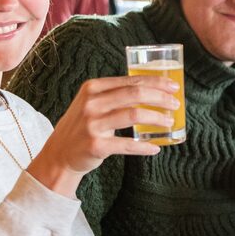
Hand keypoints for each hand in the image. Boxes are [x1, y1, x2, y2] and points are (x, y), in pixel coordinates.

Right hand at [28, 75, 177, 196]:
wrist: (59, 154)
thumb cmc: (82, 126)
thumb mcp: (91, 103)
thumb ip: (114, 95)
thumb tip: (152, 90)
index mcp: (93, 88)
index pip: (131, 81)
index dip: (156, 83)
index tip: (173, 87)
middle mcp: (91, 103)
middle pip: (135, 95)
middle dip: (161, 99)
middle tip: (176, 105)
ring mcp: (92, 124)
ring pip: (134, 115)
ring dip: (157, 119)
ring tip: (169, 123)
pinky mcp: (95, 145)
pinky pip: (127, 144)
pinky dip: (144, 147)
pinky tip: (155, 147)